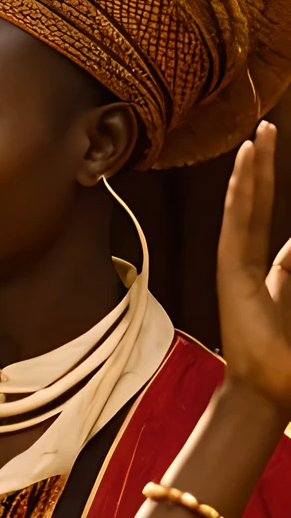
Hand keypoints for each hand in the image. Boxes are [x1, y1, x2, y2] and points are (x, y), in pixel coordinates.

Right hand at [217, 122, 290, 412]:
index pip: (270, 224)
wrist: (271, 389)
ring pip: (244, 207)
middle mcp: (247, 265)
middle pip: (254, 206)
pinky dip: (240, 190)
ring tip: (259, 134)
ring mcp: (236, 266)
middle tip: (265, 128)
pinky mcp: (232, 270)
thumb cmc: (289, 357)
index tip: (272, 159)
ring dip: (252, 169)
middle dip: (261, 168)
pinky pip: (236, 221)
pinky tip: (245, 161)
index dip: (270, 191)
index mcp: (269, 274)